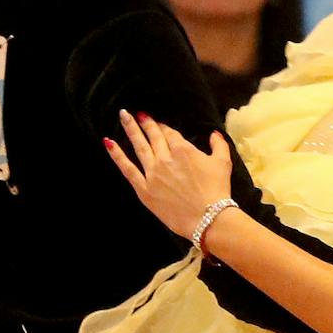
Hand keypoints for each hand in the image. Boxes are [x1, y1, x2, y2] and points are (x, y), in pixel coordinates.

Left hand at [105, 111, 232, 240]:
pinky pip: (127, 168)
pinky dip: (117, 155)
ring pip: (139, 146)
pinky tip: (108, 142)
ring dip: (131, 129)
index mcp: (183, 150)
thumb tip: (213, 133)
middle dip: (146, 123)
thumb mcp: (223, 163)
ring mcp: (152, 173)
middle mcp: (165, 158)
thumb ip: (218, 144)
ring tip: (123, 116)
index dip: (163, 126)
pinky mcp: (144, 189)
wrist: (207, 217)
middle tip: (139, 114)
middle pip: (153, 136)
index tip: (157, 122)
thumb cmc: (217, 190)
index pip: (170, 134)